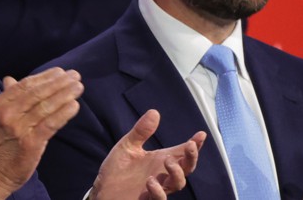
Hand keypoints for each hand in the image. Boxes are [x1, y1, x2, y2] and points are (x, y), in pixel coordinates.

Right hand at [0, 68, 82, 199]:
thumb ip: (8, 97)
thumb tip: (11, 79)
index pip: (26, 84)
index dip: (45, 76)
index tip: (61, 71)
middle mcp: (7, 114)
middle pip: (38, 93)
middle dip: (59, 82)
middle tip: (75, 76)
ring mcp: (18, 128)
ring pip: (46, 106)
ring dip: (65, 94)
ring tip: (79, 87)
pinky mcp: (30, 143)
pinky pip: (50, 124)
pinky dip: (64, 113)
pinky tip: (74, 106)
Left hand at [91, 110, 205, 199]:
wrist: (101, 190)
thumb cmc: (117, 170)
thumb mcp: (127, 146)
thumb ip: (141, 131)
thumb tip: (154, 112)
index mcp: (160, 160)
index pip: (182, 152)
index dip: (194, 145)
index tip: (201, 134)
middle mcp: (162, 174)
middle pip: (187, 168)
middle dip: (191, 157)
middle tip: (189, 146)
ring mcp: (157, 188)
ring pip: (178, 183)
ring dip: (177, 172)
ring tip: (168, 160)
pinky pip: (159, 198)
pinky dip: (158, 191)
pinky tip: (151, 181)